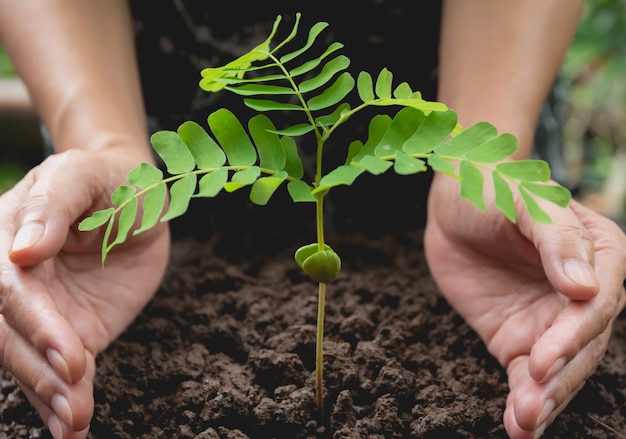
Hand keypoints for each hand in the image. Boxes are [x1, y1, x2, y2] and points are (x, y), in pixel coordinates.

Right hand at [0, 149, 169, 437]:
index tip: (68, 352)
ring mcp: (43, 311)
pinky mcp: (72, 330)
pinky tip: (71, 426)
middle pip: (12, 333)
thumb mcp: (84, 175)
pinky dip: (63, 399)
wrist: (136, 196)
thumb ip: (54, 205)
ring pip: (31, 359)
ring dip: (49, 394)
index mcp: (6, 238)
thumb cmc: (109, 179)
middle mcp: (16, 281)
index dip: (36, 323)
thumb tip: (21, 250)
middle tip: (72, 396)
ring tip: (74, 422)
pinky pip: (60, 369)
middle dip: (40, 369)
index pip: (10, 290)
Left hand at [424, 174, 625, 437]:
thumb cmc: (494, 189)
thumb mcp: (524, 200)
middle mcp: (582, 294)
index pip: (595, 305)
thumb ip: (556, 239)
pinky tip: (518, 424)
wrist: (455, 204)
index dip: (572, 336)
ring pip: (559, 369)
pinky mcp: (518, 337)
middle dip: (559, 380)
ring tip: (523, 424)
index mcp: (600, 255)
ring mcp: (551, 320)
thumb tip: (584, 289)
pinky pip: (526, 375)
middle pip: (581, 346)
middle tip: (531, 407)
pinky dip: (523, 399)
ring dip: (544, 400)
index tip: (543, 359)